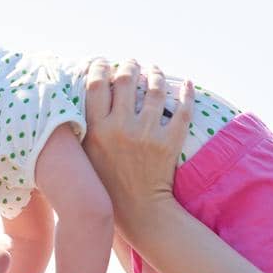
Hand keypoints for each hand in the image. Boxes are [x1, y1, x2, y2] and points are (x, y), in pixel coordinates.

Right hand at [79, 60, 194, 239]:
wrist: (138, 210)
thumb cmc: (107, 183)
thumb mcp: (87, 155)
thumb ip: (85, 126)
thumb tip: (86, 93)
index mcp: (96, 130)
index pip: (96, 84)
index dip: (99, 67)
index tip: (102, 62)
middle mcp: (120, 128)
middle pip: (125, 80)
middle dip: (129, 65)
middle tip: (131, 63)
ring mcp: (147, 134)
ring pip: (154, 89)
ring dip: (155, 74)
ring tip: (154, 70)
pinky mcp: (169, 142)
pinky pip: (182, 110)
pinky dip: (186, 93)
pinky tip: (186, 84)